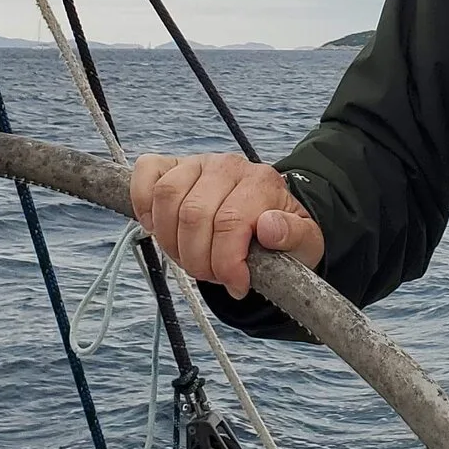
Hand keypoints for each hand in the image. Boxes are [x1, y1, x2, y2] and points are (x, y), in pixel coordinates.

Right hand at [129, 152, 325, 299]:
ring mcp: (198, 163)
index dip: (226, 263)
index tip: (236, 285)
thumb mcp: (305, 243)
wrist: (265, 217)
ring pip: (167, 196)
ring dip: (171, 240)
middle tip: (211, 275)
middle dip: (198, 259)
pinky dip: (143, 204)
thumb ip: (294, 236)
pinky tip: (157, 229)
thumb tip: (269, 227)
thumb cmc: (282, 235)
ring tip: (189, 258)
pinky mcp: (173, 165)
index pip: (230, 222)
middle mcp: (229, 167)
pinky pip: (146, 173)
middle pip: (193, 215)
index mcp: (262, 183)